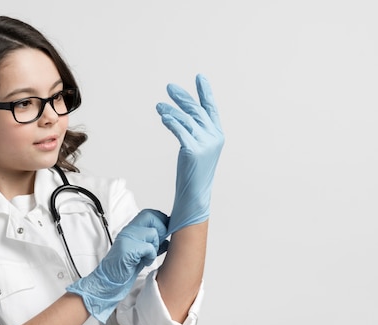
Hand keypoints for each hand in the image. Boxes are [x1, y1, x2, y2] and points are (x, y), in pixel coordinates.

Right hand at [66, 209, 167, 322]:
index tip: (165, 231)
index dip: (161, 220)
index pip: (149, 213)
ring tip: (149, 256)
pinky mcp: (127, 249)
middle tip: (160, 242)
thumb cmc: (125, 267)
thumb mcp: (142, 252)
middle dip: (161, 228)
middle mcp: (128, 230)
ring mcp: (127, 238)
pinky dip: (151, 256)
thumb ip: (153, 243)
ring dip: (156, 246)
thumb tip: (168, 238)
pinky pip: (148, 247)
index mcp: (132, 229)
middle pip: (151, 216)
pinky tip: (145, 261)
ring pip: (152, 233)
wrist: (109, 280)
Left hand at [156, 74, 223, 234]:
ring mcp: (205, 144)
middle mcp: (214, 137)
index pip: (211, 109)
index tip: (200, 77)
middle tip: (170, 87)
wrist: (195, 195)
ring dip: (172, 110)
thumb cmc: (193, 174)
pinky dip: (171, 121)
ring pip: (187, 119)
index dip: (205, 92)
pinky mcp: (193, 150)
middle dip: (183, 98)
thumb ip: (194, 133)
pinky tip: (163, 117)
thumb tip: (180, 118)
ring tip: (159, 105)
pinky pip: (180, 130)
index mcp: (217, 135)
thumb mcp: (198, 149)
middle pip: (197, 111)